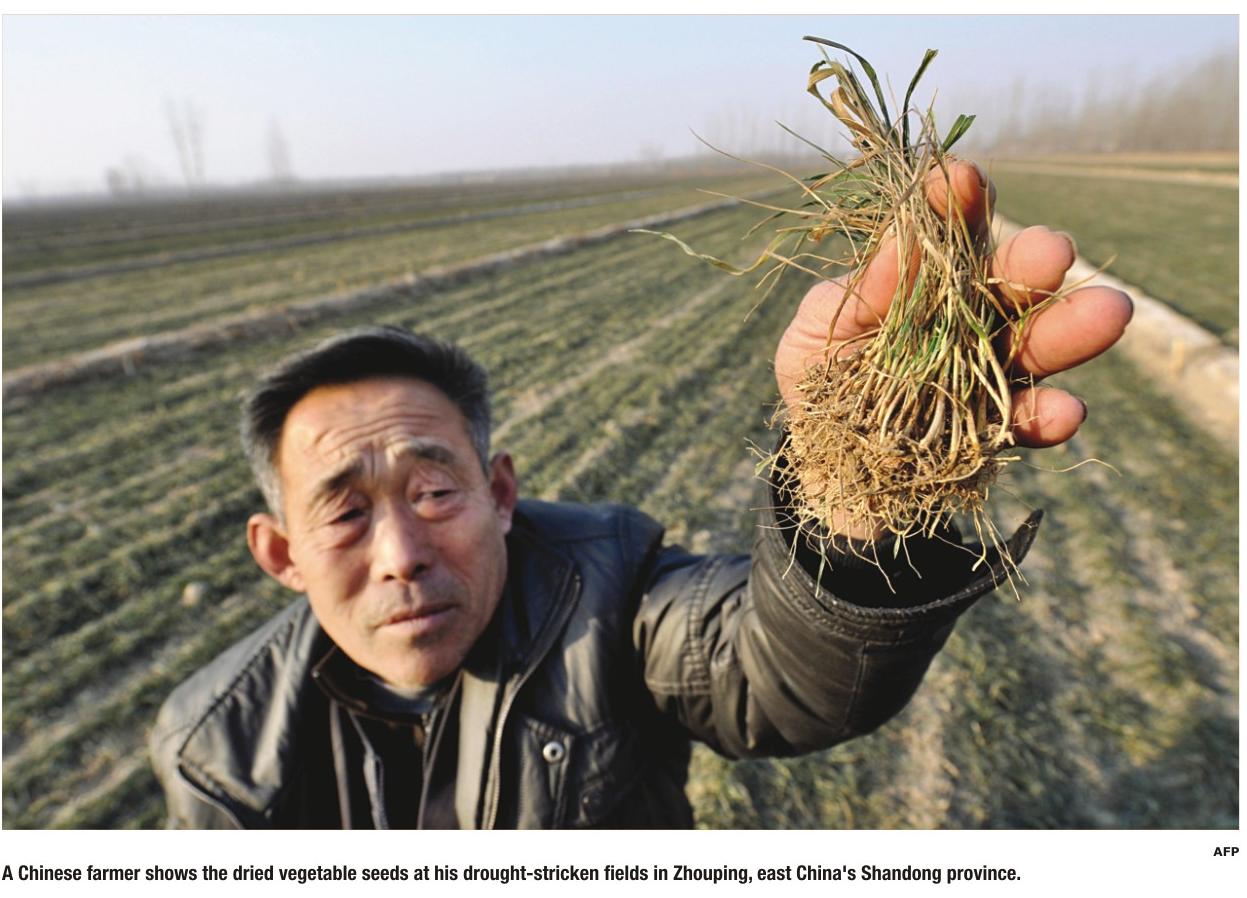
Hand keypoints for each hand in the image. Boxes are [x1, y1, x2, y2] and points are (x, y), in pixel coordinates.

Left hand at [775, 160, 1133, 449]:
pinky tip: (1066, 411)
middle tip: (1054, 251)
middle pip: (1007, 284)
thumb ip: (857, 293)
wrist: (817, 468)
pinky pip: (1024, 422)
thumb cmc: (816, 381)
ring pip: (1034, 346)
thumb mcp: (817, 332)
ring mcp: (983, 375)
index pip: (947, 231)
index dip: (956, 203)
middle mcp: (964, 319)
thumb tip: (901, 241)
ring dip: (1069, 331)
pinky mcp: (992, 434)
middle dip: (1031, 264)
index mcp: (921, 281)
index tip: (960, 181)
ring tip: (1110, 312)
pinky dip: (1046, 417)